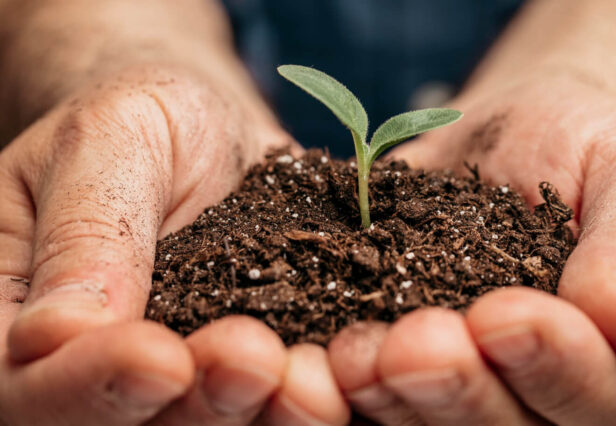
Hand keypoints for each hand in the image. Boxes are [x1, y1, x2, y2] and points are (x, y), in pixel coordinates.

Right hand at [0, 64, 352, 424]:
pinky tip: (348, 366)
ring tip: (311, 375)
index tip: (156, 357)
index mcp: (20, 315)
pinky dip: (316, 387)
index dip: (87, 387)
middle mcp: (99, 364)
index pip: (27, 384)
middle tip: (252, 361)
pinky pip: (279, 388)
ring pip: (212, 421)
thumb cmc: (137, 120)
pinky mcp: (254, 364)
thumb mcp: (102, 143)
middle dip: (197, 404)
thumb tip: (56, 335)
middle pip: (129, 425)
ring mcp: (182, 373)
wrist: (205, 127)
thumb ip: (84, 232)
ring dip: (265, 409)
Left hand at [320, 74, 615, 423]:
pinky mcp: (425, 373)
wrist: (512, 140)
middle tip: (416, 346)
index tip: (505, 315)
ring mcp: (493, 387)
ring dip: (401, 398)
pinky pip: (394, 398)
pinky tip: (331, 358)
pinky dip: (360, 388)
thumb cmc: (586, 144)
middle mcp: (571, 392)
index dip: (562, 365)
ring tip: (359, 353)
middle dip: (465, 391)